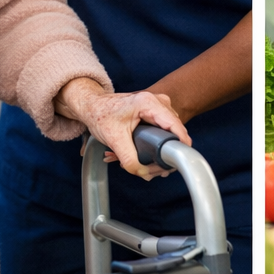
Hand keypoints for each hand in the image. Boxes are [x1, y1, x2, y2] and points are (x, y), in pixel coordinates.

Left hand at [55, 78, 191, 179]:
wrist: (93, 106)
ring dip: (161, 149)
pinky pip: (164, 130)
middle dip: (166, 153)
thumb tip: (144, 173)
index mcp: (149, 103)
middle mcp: (158, 101)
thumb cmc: (100, 115)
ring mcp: (159, 106)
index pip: (175, 125)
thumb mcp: (114, 139)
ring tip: (146, 163)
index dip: (181, 145)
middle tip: (154, 170)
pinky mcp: (156, 112)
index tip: (179, 162)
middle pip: (174, 131)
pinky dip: (157, 144)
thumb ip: (129, 158)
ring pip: (170, 132)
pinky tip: (146, 154)